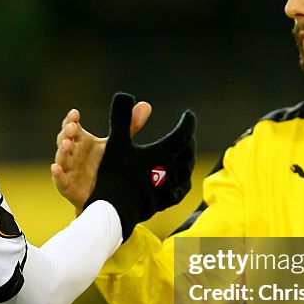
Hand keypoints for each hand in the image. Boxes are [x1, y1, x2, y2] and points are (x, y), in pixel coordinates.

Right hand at [51, 101, 151, 212]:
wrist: (106, 197)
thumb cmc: (108, 167)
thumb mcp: (119, 145)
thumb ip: (130, 126)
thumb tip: (145, 105)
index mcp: (81, 140)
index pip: (72, 126)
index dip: (71, 119)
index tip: (76, 113)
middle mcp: (72, 153)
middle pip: (63, 139)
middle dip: (66, 133)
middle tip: (73, 127)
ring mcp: (68, 169)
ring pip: (61, 158)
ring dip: (61, 150)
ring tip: (67, 143)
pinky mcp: (67, 186)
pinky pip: (60, 180)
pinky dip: (57, 174)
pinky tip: (56, 168)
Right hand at [83, 93, 195, 240]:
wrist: (115, 208)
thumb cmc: (115, 174)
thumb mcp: (116, 142)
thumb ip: (121, 118)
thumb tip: (123, 95)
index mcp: (163, 153)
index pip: (184, 133)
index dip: (188, 122)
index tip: (189, 115)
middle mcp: (171, 170)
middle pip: (187, 152)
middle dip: (188, 140)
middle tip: (186, 134)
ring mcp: (169, 188)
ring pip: (186, 171)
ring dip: (187, 160)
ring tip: (184, 155)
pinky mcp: (165, 201)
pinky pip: (180, 189)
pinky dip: (182, 181)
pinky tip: (178, 182)